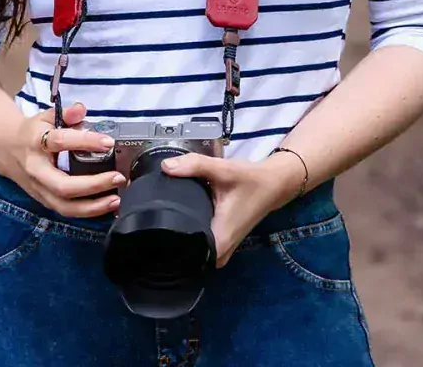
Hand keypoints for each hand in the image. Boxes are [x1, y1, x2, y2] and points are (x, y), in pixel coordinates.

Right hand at [5, 102, 126, 217]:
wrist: (6, 149)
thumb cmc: (32, 132)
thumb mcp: (45, 116)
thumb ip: (65, 113)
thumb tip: (81, 109)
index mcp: (36, 143)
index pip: (61, 142)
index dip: (85, 141)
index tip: (108, 142)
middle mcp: (37, 170)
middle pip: (63, 186)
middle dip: (93, 185)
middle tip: (118, 178)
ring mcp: (39, 189)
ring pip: (65, 207)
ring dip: (93, 207)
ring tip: (116, 199)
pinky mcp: (44, 201)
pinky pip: (66, 212)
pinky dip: (88, 213)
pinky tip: (106, 207)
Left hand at [161, 150, 305, 266]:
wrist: (272, 184)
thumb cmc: (250, 180)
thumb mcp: (223, 169)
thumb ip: (195, 166)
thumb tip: (166, 166)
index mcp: (218, 242)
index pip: (184, 255)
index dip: (165, 243)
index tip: (149, 230)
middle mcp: (218, 253)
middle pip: (184, 253)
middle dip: (167, 237)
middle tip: (152, 218)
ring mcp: (220, 251)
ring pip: (191, 249)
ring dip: (179, 234)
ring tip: (161, 217)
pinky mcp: (220, 243)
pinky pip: (198, 244)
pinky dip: (189, 231)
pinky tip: (179, 217)